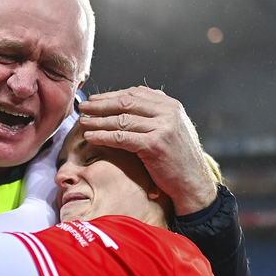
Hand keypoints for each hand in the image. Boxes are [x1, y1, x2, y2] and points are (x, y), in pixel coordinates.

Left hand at [78, 86, 217, 215]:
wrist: (192, 182)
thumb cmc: (177, 159)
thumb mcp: (170, 130)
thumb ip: (154, 116)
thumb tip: (127, 105)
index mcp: (171, 105)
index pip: (135, 93)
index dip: (111, 95)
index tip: (95, 99)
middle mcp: (168, 112)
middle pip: (126, 103)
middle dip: (101, 104)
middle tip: (82, 107)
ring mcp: (162, 127)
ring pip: (121, 120)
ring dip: (98, 121)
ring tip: (82, 122)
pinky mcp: (154, 144)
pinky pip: (121, 137)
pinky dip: (103, 136)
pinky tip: (90, 137)